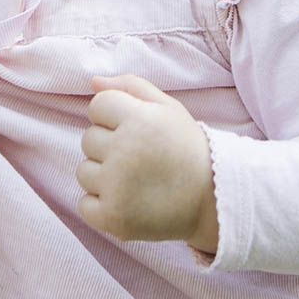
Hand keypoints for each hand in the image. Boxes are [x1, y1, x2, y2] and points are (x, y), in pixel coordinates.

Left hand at [76, 75, 217, 252]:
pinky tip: (127, 202)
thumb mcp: (167, 107)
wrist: (214, 200)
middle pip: (88, 139)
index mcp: (138, 118)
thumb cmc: (186, 147)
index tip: (136, 130)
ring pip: (84, 171)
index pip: (97, 106)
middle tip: (141, 157)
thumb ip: (130, 86)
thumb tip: (93, 81)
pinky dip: (101, 206)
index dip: (113, 116)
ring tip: (136, 180)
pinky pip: (85, 205)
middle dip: (109, 145)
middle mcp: (125, 151)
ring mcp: (117, 187)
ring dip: (104, 175)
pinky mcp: (113, 217)